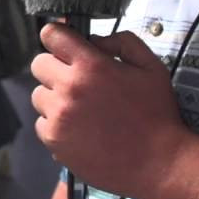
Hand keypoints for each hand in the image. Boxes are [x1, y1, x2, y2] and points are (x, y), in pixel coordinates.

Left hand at [30, 23, 187, 198]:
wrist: (158, 163)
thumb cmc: (157, 114)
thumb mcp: (151, 67)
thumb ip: (121, 42)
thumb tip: (93, 40)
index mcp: (91, 66)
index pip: (51, 35)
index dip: (58, 37)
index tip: (65, 45)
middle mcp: (69, 88)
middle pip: (39, 64)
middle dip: (56, 67)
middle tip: (78, 81)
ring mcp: (58, 116)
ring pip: (39, 95)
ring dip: (55, 97)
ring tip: (82, 109)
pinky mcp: (54, 141)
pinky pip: (42, 123)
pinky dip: (56, 125)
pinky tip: (81, 130)